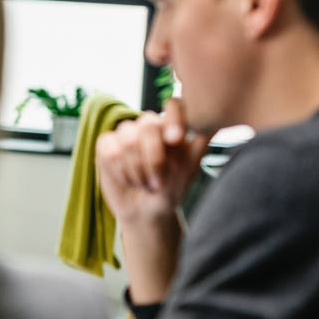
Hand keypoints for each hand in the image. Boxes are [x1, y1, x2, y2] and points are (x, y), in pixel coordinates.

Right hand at [95, 99, 211, 302]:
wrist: (146, 213)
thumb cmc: (171, 191)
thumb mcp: (188, 173)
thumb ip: (198, 147)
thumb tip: (213, 125)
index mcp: (172, 127)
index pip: (173, 105)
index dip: (173, 118)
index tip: (175, 139)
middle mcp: (149, 126)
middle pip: (147, 123)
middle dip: (153, 158)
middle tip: (158, 182)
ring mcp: (126, 133)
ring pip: (127, 139)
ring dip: (136, 169)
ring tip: (143, 184)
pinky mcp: (106, 144)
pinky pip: (109, 149)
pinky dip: (119, 170)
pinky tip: (127, 180)